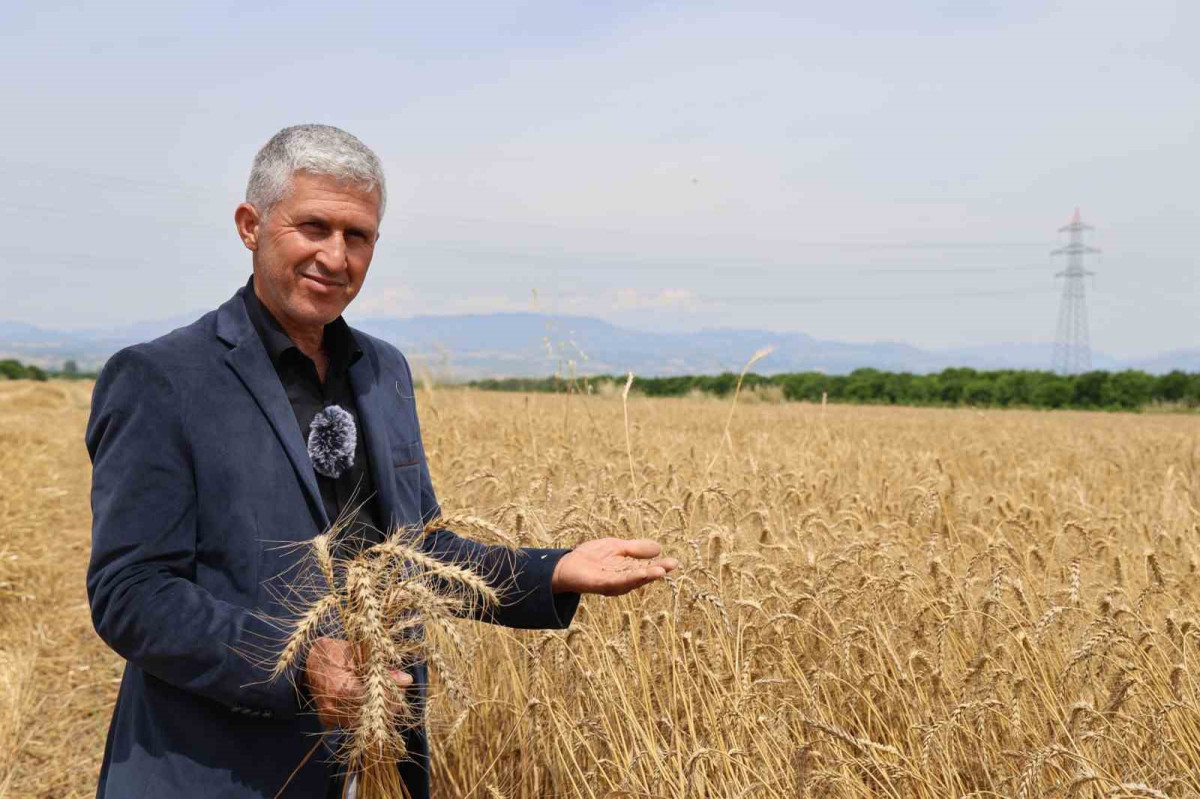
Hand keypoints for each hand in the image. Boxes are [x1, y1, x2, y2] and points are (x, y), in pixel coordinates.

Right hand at [303, 637, 411, 728]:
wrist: (307, 660)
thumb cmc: (334, 651)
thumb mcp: (359, 653)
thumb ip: (382, 668)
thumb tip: (407, 680)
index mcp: (341, 690)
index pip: (375, 702)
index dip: (391, 696)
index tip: (402, 687)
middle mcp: (334, 709)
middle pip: (371, 715)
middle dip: (388, 705)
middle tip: (398, 692)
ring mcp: (330, 717)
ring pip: (364, 722)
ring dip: (378, 711)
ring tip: (387, 696)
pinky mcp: (328, 721)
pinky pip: (353, 722)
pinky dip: (365, 713)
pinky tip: (371, 701)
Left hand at [551, 538, 679, 596]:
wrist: (567, 565)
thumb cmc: (591, 557)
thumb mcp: (617, 547)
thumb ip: (636, 549)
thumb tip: (659, 548)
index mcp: (628, 570)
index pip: (647, 567)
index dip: (661, 565)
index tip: (675, 561)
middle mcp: (623, 580)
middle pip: (643, 576)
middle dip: (657, 571)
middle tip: (672, 565)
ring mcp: (612, 583)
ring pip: (632, 580)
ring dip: (646, 576)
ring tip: (660, 570)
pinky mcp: (601, 584)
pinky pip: (617, 582)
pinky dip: (629, 579)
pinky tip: (639, 574)